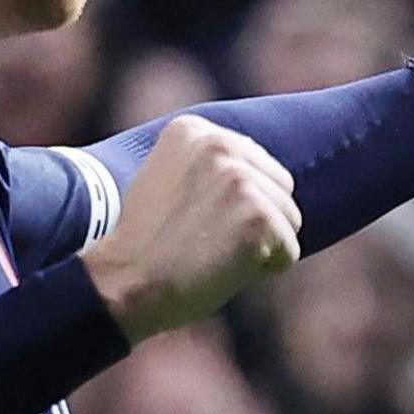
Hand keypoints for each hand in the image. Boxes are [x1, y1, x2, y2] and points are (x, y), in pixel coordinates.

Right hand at [79, 114, 303, 341]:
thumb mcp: (171, 181)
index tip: (192, 219)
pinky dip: (263, 270)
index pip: (258, 166)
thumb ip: (212, 166)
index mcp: (194, 130)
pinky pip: (288, 253)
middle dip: (254, 221)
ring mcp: (240, 178)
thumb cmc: (148, 244)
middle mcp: (219, 144)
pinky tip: (221, 268)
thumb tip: (264, 170)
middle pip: (281, 188)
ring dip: (260, 246)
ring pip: (289, 220)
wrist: (124, 283)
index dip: (233, 205)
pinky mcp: (258, 216)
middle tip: (204, 239)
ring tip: (211, 252)